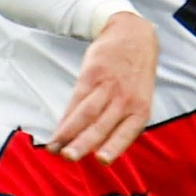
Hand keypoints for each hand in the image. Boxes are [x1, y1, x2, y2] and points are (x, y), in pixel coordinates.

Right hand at [49, 11, 156, 162]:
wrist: (132, 35)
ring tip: (54, 148)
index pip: (126, 133)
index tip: (101, 160)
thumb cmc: (134, 75)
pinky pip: (77, 99)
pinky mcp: (92, 75)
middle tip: (69, 157)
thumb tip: (98, 148)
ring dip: (68, 132)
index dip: (113, 147)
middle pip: (101, 125)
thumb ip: (123, 122)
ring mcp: (108, 87)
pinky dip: (66, 117)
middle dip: (83, 143)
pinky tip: (57, 130)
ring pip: (86, 113)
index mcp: (141, 111)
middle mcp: (126, 100)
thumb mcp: (140, 99)